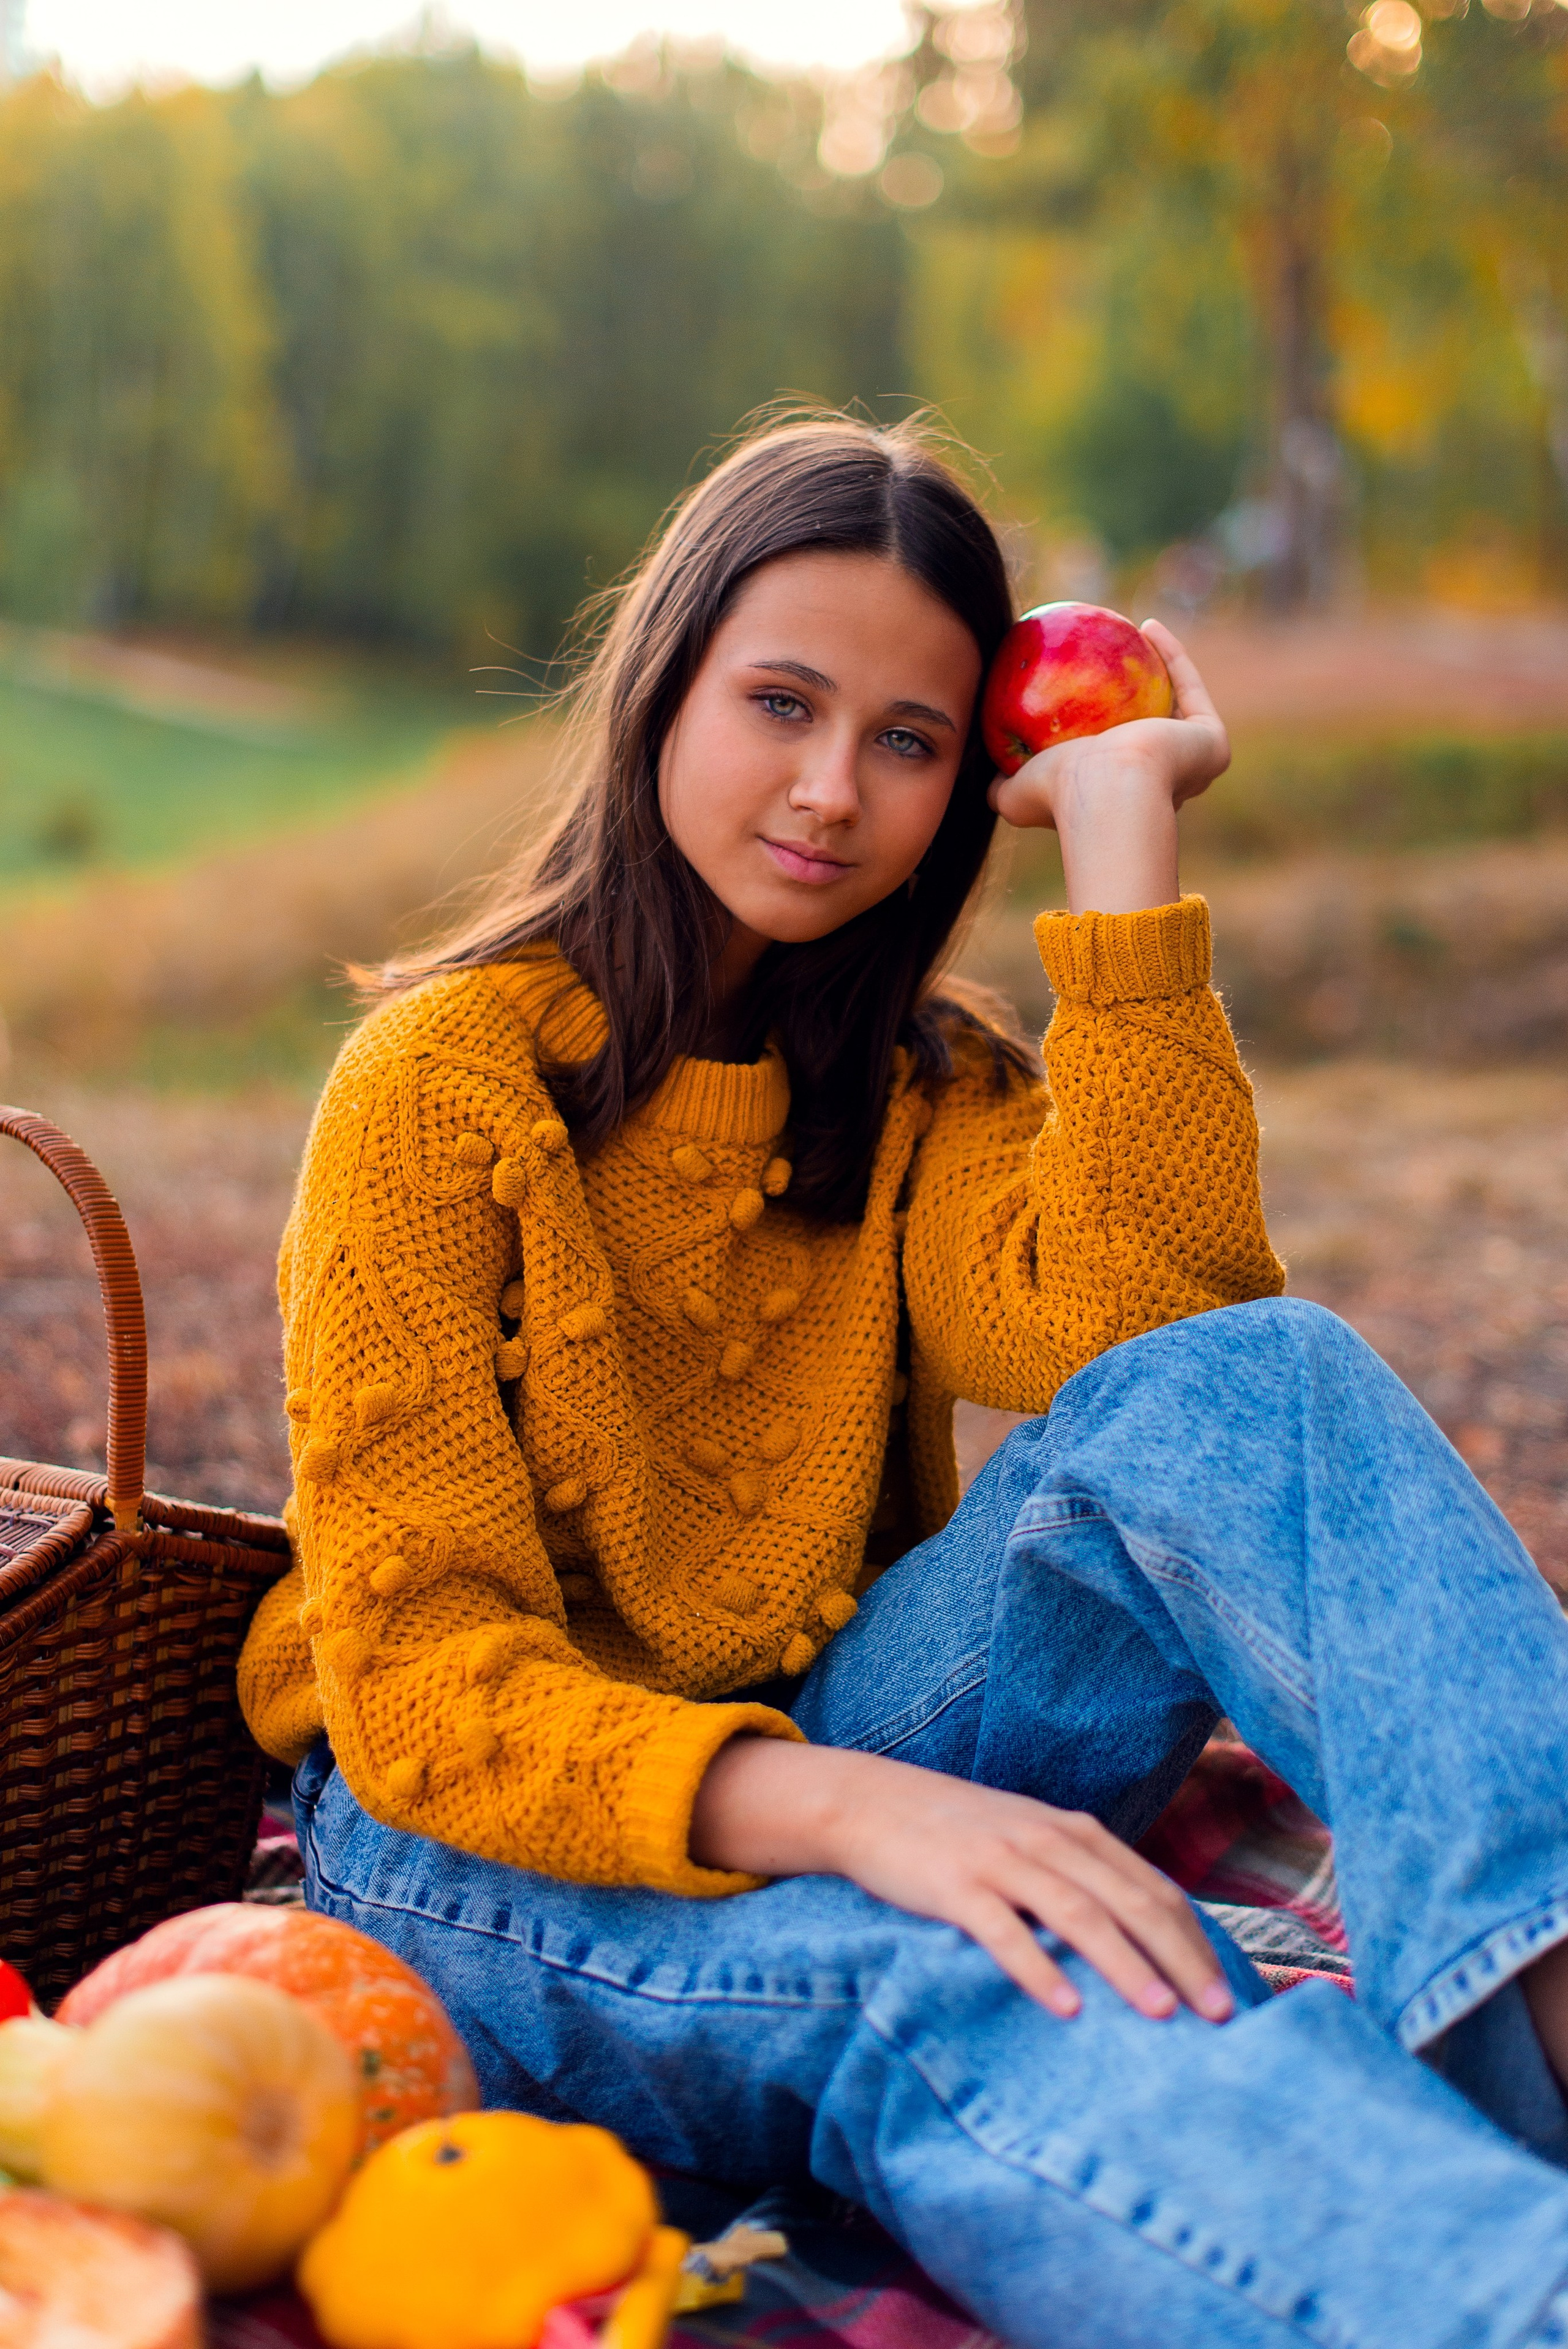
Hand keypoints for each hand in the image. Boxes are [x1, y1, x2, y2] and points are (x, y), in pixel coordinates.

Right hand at [690, 1736, 1233, 2024]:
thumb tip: (1146, 1936)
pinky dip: (1040, 1970)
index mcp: (1076, 1831)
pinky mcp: (955, 1886)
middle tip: (1217, 2015)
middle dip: (1181, 1959)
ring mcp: (1002, 1861)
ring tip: (1161, 2014)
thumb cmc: (961, 1832)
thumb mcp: (1033, 1839)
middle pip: (1130, 1902)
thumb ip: (1084, 1875)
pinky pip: (1004, 1932)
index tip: (1229, 1994)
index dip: (1196, 1941)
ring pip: (1079, 1915)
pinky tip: (1066, 2007)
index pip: (1154, 1888)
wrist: (872, 1801)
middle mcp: (1048, 1841)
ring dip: (1125, 1966)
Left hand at [986, 620, 1228, 916]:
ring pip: (1175, 702)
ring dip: (1156, 664)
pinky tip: (1146, 625)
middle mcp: (1165, 783)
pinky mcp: (1211, 742)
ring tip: (1127, 629)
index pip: (1112, 753)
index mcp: (1125, 796)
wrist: (1107, 798)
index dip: (1098, 717)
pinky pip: (1189, 687)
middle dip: (1134, 689)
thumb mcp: (1015, 794)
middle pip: (1149, 725)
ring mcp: (1192, 763)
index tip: (1077, 678)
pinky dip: (1171, 654)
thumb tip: (984, 771)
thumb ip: (1001, 784)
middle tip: (1104, 651)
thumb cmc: (1059, 796)